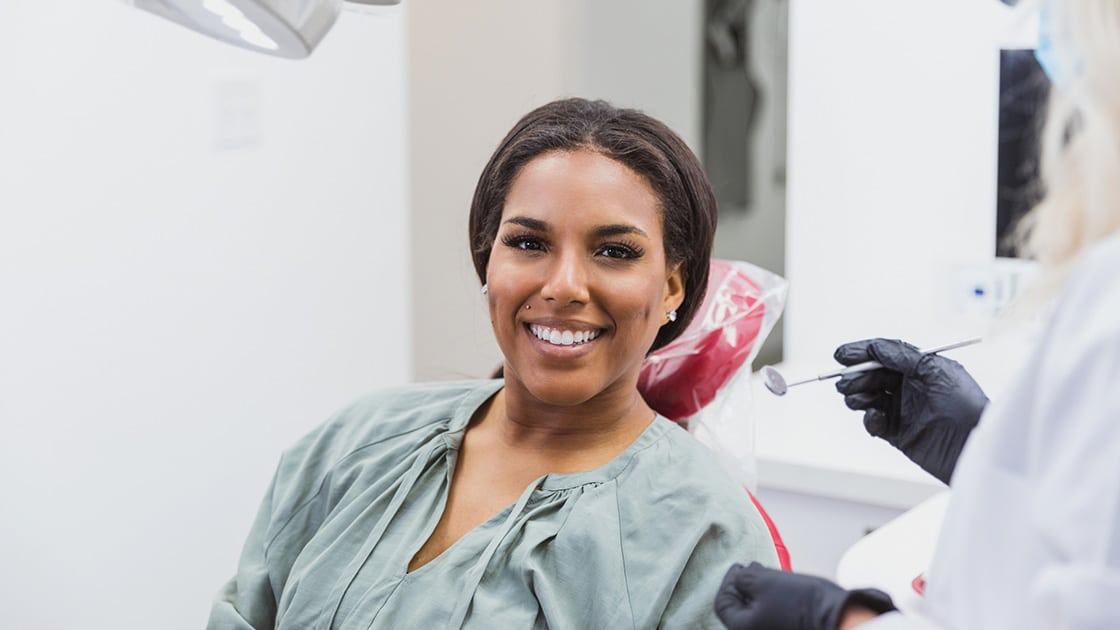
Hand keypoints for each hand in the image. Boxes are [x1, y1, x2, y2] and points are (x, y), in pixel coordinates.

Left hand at [715, 562, 894, 629]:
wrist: (842, 618)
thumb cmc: (802, 602)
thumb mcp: (765, 582)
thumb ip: (744, 578)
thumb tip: (739, 575)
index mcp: (742, 629)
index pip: (723, 602)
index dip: (728, 580)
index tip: (739, 566)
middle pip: (740, 608)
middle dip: (745, 585)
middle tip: (753, 569)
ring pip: (758, 611)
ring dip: (759, 591)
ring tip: (769, 575)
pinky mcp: (790, 628)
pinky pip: (773, 615)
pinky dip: (772, 601)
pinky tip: (781, 588)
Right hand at [834, 338, 988, 483]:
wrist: (976, 447)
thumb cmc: (967, 407)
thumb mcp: (937, 372)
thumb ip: (904, 356)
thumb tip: (876, 346)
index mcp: (920, 368)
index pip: (885, 355)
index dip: (862, 353)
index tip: (841, 355)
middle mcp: (909, 387)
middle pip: (872, 375)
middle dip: (856, 376)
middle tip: (845, 383)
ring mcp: (903, 410)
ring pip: (868, 397)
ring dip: (858, 396)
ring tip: (857, 400)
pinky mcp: (898, 433)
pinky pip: (873, 422)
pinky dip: (869, 419)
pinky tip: (875, 419)